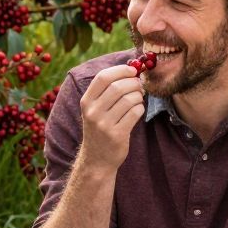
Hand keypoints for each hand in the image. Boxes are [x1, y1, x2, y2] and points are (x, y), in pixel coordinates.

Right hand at [76, 63, 147, 177]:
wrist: (97, 159)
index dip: (121, 70)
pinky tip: (137, 111)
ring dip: (138, 96)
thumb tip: (131, 68)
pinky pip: (135, 112)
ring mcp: (104, 124)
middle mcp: (93, 112)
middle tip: (139, 86)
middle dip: (133, 83)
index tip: (132, 70)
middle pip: (118, 86)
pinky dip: (140, 108)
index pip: (103, 77)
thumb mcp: (94, 109)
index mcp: (86, 102)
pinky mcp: (117, 135)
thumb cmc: (100, 128)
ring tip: (138, 99)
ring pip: (129, 99)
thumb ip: (107, 90)